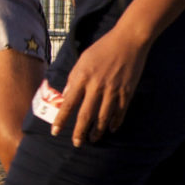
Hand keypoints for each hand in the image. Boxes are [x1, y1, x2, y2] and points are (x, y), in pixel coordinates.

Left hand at [53, 23, 149, 144]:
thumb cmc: (103, 48)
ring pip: (103, 117)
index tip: (55, 131)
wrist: (129, 40)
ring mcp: (113, 90)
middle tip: (76, 143)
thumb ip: (74, 78)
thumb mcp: (83, 59)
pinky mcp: (127, 91)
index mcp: (82, 77)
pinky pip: (120, 112)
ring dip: (97, 131)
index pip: (68, 103)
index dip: (61, 119)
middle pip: (85, 115)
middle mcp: (96, 86)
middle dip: (79, 132)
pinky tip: (111, 129)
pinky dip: (115, 122)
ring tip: (93, 139)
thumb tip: (66, 95)